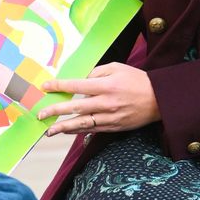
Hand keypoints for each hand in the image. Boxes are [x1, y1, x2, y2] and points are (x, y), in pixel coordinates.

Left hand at [38, 64, 159, 136]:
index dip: (59, 86)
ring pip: (82, 123)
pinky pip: (92, 130)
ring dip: (63, 127)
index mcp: (105, 85)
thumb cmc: (138, 81)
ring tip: (48, 130)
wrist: (159, 99)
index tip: (45, 87)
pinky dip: (78, 131)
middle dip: (55, 111)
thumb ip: (97, 72)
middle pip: (75, 108)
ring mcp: (110, 117)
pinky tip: (67, 130)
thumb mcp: (117, 68)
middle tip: (40, 115)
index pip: (76, 86)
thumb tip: (81, 81)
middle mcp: (106, 103)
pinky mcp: (114, 127)